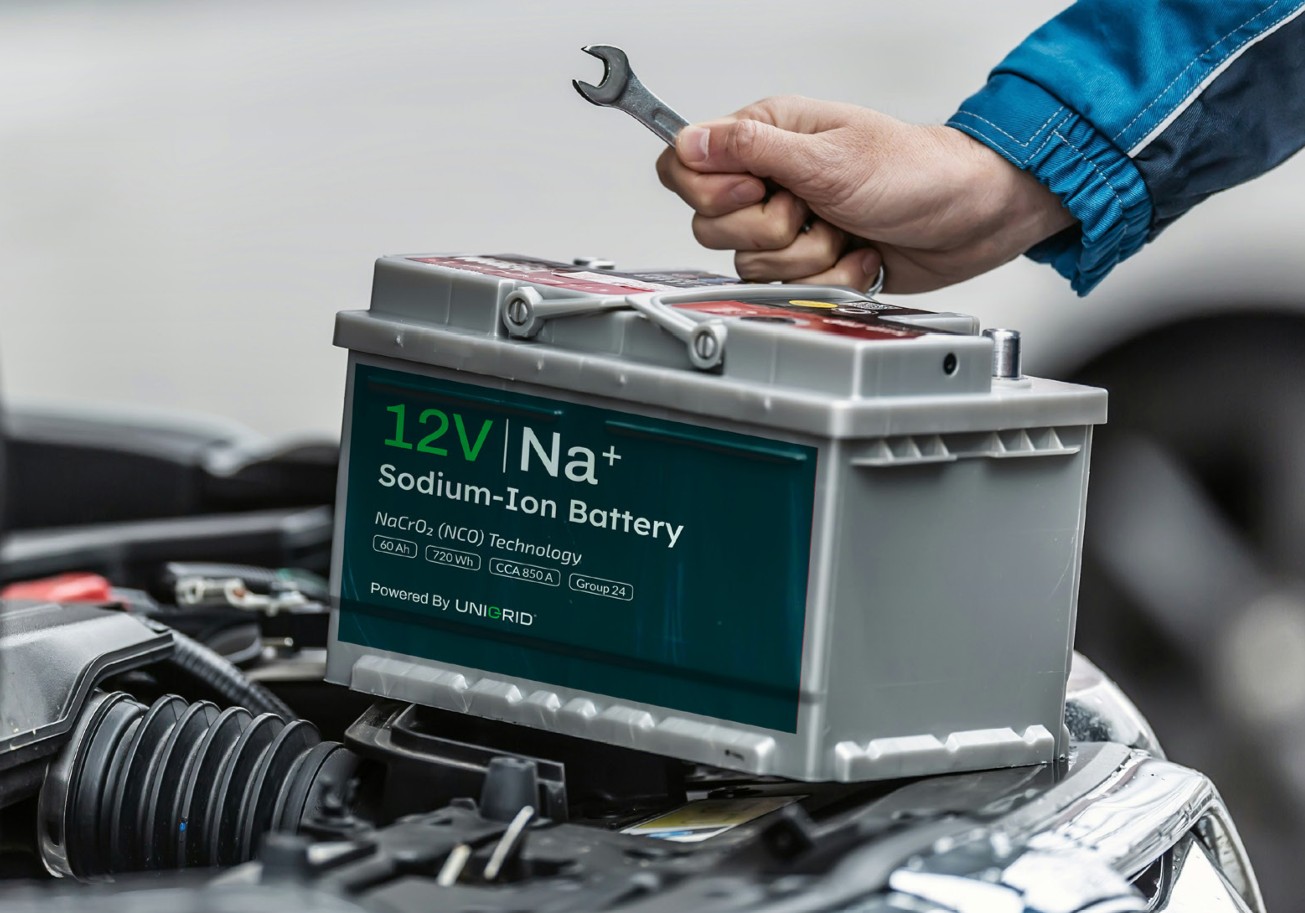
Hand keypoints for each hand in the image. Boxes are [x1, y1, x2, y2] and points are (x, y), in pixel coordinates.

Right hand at [655, 96, 1074, 293]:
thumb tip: (690, 140)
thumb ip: (751, 149)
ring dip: (807, 257)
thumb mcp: (828, 158)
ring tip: (845, 232)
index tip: (756, 190)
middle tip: (812, 209)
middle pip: (711, 225)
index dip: (710, 189)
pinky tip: (857, 255)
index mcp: (766, 135)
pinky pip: (787, 288)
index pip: (686, 165)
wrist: (970, 219)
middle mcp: (770, 178)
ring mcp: (788, 224)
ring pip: (750, 263)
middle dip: (770, 231)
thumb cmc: (916, 173)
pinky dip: (829, 279)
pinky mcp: (808, 262)